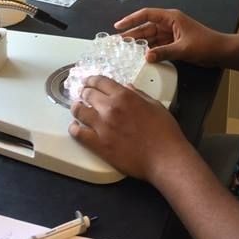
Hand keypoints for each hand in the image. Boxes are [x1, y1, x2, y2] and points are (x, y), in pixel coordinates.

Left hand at [68, 75, 191, 181]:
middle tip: (83, 94)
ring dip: (77, 108)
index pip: (101, 82)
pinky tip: (75, 127)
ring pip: (79, 112)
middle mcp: (110, 109)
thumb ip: (139, 94)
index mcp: (124, 96)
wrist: (164, 158)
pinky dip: (74, 129)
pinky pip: (79, 134)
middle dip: (85, 92)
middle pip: (88, 94)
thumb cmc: (165, 133)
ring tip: (77, 108)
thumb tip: (128, 88)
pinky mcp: (99, 145)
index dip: (93, 80)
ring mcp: (103, 127)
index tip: (89, 81)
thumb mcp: (155, 105)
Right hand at [113, 8, 225, 65]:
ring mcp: (172, 33)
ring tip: (125, 50)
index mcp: (171, 18)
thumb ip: (164, 52)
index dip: (131, 19)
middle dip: (133, 33)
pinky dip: (150, 49)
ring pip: (152, 37)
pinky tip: (141, 55)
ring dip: (140, 42)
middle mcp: (169, 23)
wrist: (221, 51)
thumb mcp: (183, 49)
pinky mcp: (175, 43)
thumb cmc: (205, 45)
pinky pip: (158, 44)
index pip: (147, 15)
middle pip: (147, 27)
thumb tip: (146, 56)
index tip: (118, 26)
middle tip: (117, 42)